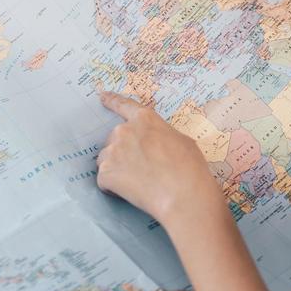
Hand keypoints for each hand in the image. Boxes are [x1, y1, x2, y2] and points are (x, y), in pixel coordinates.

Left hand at [96, 91, 219, 225]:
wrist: (182, 194)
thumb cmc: (189, 168)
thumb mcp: (182, 141)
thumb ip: (161, 136)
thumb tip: (156, 143)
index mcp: (145, 119)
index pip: (124, 106)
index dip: (112, 101)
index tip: (101, 96)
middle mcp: (124, 131)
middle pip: (114, 140)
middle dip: (123, 152)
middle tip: (141, 169)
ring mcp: (113, 152)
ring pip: (107, 159)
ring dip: (117, 169)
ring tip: (138, 182)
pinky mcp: (106, 173)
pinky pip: (105, 180)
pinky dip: (114, 187)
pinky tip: (133, 192)